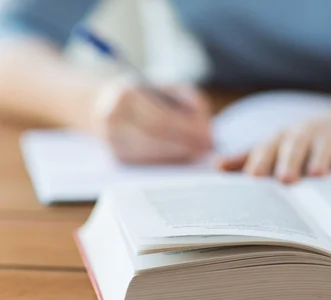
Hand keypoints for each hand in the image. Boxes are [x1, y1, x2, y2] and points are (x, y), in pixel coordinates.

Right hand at [90, 79, 211, 163]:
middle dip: (186, 146)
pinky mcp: (117, 159)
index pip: (162, 119)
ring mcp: (112, 141)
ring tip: (200, 153)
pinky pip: (149, 163)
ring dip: (180, 156)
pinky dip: (169, 161)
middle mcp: (114, 119)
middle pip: (157, 140)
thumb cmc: (147, 95)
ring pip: (153, 156)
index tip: (210, 138)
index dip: (188, 132)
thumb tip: (206, 131)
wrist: (103, 103)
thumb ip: (192, 102)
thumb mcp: (170, 88)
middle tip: (209, 149)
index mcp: (127, 96)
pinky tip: (183, 157)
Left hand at [218, 112, 330, 182]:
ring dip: (319, 158)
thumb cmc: (304, 144)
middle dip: (288, 160)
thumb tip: (217, 166)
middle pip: (294, 144)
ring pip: (324, 145)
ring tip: (316, 174)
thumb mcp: (277, 148)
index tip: (251, 178)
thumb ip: (249, 159)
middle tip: (284, 180)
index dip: (259, 161)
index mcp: (282, 138)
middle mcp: (305, 134)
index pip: (268, 148)